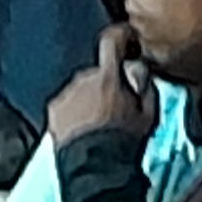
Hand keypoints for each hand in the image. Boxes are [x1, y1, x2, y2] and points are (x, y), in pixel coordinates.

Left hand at [46, 22, 153, 146]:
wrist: (94, 167)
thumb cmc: (124, 141)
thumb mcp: (148, 113)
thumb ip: (144, 85)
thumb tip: (138, 68)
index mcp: (107, 77)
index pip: (111, 41)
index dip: (119, 35)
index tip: (126, 38)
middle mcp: (82, 80)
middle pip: (96, 71)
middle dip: (105, 81)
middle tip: (114, 103)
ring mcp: (65, 95)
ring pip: (80, 88)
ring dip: (88, 98)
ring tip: (98, 121)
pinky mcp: (53, 110)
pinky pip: (66, 103)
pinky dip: (73, 110)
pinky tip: (83, 127)